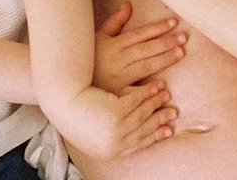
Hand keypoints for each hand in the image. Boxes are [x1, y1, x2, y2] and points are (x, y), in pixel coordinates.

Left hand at [53, 81, 176, 159]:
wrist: (62, 103)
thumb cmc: (76, 116)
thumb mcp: (96, 131)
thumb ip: (114, 132)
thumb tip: (131, 128)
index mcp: (112, 151)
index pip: (140, 143)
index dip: (156, 135)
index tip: (170, 129)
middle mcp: (116, 143)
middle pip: (146, 129)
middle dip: (161, 119)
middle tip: (174, 112)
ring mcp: (116, 128)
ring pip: (144, 113)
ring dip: (157, 103)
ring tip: (166, 94)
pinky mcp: (115, 113)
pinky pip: (137, 101)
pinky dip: (148, 93)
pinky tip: (156, 86)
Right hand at [94, 1, 186, 93]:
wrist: (74, 84)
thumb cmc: (90, 58)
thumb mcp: (99, 36)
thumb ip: (115, 21)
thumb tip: (128, 5)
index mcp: (114, 44)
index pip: (139, 34)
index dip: (157, 28)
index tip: (174, 22)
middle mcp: (117, 60)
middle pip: (145, 49)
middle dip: (166, 42)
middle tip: (183, 37)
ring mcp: (118, 77)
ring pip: (145, 66)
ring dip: (164, 59)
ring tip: (180, 52)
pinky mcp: (118, 94)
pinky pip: (135, 91)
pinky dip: (148, 89)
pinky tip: (162, 86)